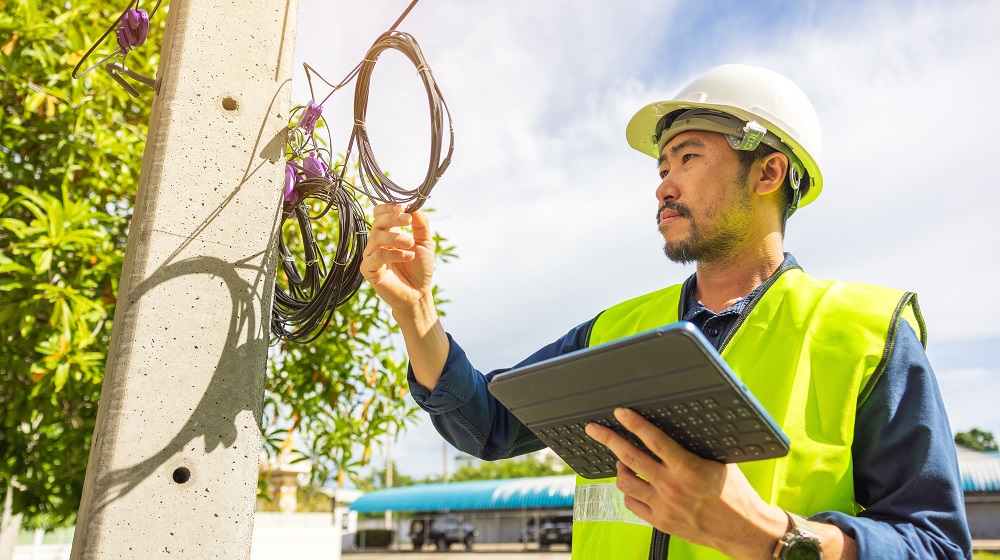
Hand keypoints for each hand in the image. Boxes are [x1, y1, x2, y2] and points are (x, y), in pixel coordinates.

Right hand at [361, 204, 435, 313]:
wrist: (419, 294)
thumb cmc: (420, 269)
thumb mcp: (426, 243)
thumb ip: (420, 224)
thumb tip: (413, 205)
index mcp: (389, 233)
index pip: (379, 213)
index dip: (388, 207)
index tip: (403, 208)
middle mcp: (378, 242)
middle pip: (377, 222)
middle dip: (393, 218)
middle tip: (408, 221)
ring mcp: (372, 255)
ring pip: (376, 237)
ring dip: (395, 237)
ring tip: (410, 244)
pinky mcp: (369, 270)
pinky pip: (376, 257)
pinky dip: (393, 254)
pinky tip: (408, 256)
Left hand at [585, 408, 786, 559]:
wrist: (743, 531)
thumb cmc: (735, 494)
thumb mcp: (720, 462)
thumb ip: (696, 448)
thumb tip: (678, 427)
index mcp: (688, 468)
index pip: (654, 440)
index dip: (634, 423)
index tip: (620, 412)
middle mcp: (671, 487)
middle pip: (629, 458)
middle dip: (608, 439)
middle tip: (594, 429)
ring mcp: (663, 506)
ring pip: (625, 482)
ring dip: (619, 467)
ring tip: (621, 460)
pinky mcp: (660, 522)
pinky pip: (631, 503)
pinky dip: (629, 491)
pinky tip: (633, 484)